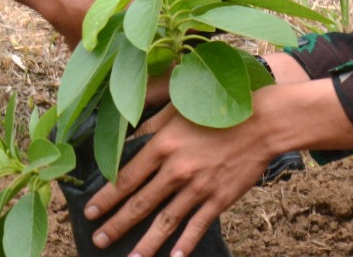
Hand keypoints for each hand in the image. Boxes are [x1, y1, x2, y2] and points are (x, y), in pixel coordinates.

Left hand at [82, 106, 272, 256]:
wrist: (262, 122)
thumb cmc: (218, 110)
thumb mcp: (179, 108)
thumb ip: (151, 125)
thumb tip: (126, 138)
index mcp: (163, 146)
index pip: (126, 177)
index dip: (106, 197)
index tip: (90, 211)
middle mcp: (176, 171)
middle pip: (140, 204)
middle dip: (116, 225)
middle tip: (98, 239)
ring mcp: (198, 188)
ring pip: (165, 222)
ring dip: (145, 244)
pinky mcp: (219, 199)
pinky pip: (197, 226)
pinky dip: (185, 244)